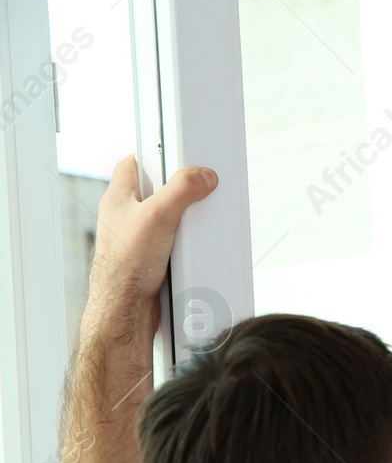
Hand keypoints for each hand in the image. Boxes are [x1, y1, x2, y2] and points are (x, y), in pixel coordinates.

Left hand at [86, 155, 216, 320]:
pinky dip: (182, 249)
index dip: (152, 156)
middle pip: (152, 193)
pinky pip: (169, 246)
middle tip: (193, 194)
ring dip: (181, 225)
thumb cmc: (125, 266)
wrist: (126, 308)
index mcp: (118, 199)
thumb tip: (202, 176)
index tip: (173, 155)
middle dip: (175, 194)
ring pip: (163, 221)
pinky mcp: (149, 261)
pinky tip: (190, 254)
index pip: (131, 164)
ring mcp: (136, 240)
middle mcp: (124, 218)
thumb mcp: (158, 217)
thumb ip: (181, 191)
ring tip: (192, 229)